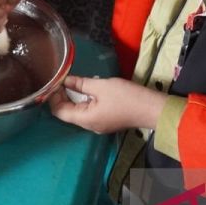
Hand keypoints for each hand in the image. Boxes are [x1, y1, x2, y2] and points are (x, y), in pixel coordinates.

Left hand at [48, 74, 165, 133]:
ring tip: (75, 81)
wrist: (152, 108)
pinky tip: (88, 88)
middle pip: (68, 112)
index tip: (55, 82)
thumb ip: (80, 84)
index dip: (53, 97)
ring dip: (74, 97)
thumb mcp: (101, 86)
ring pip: (78, 111)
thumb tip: (65, 81)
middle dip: (63, 96)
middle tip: (63, 79)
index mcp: (86, 119)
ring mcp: (98, 125)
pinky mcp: (106, 121)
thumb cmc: (126, 97)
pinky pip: (89, 111)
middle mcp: (89, 125)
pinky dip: (85, 100)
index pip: (59, 112)